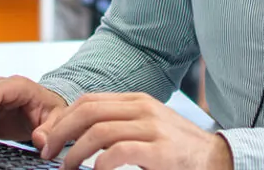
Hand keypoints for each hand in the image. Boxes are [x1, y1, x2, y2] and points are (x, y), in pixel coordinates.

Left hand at [32, 93, 232, 169]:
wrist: (216, 160)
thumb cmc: (177, 150)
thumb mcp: (146, 129)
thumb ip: (118, 128)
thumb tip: (78, 139)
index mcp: (137, 101)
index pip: (89, 100)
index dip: (63, 118)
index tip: (48, 138)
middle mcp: (143, 108)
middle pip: (88, 111)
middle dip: (61, 132)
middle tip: (47, 152)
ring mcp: (153, 127)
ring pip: (99, 131)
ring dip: (75, 153)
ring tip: (66, 169)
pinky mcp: (160, 150)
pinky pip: (119, 152)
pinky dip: (101, 165)